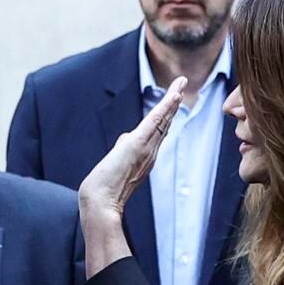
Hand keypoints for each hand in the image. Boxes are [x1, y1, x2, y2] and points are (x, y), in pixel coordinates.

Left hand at [79, 77, 185, 219]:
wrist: (102, 200)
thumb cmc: (106, 188)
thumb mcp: (116, 163)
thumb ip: (123, 149)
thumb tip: (124, 138)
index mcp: (145, 156)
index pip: (159, 130)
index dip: (167, 114)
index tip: (174, 99)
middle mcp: (150, 151)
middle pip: (165, 122)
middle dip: (173, 102)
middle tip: (181, 85)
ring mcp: (147, 147)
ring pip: (163, 119)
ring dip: (172, 100)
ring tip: (180, 84)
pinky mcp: (139, 143)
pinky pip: (156, 122)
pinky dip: (166, 108)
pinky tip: (174, 96)